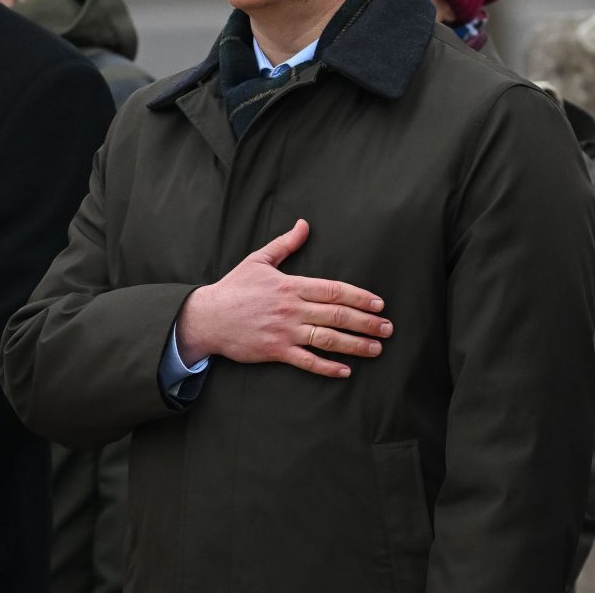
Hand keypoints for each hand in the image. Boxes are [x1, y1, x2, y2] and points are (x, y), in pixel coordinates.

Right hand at [176, 220, 391, 376]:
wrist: (207, 317)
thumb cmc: (234, 288)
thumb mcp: (259, 260)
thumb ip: (285, 244)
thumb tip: (304, 224)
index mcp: (291, 285)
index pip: (333, 290)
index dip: (359, 297)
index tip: (379, 304)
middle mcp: (291, 309)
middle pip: (336, 315)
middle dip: (366, 322)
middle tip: (388, 328)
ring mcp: (284, 331)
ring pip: (326, 339)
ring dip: (354, 345)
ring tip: (376, 349)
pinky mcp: (275, 351)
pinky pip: (306, 361)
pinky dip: (327, 367)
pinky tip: (345, 371)